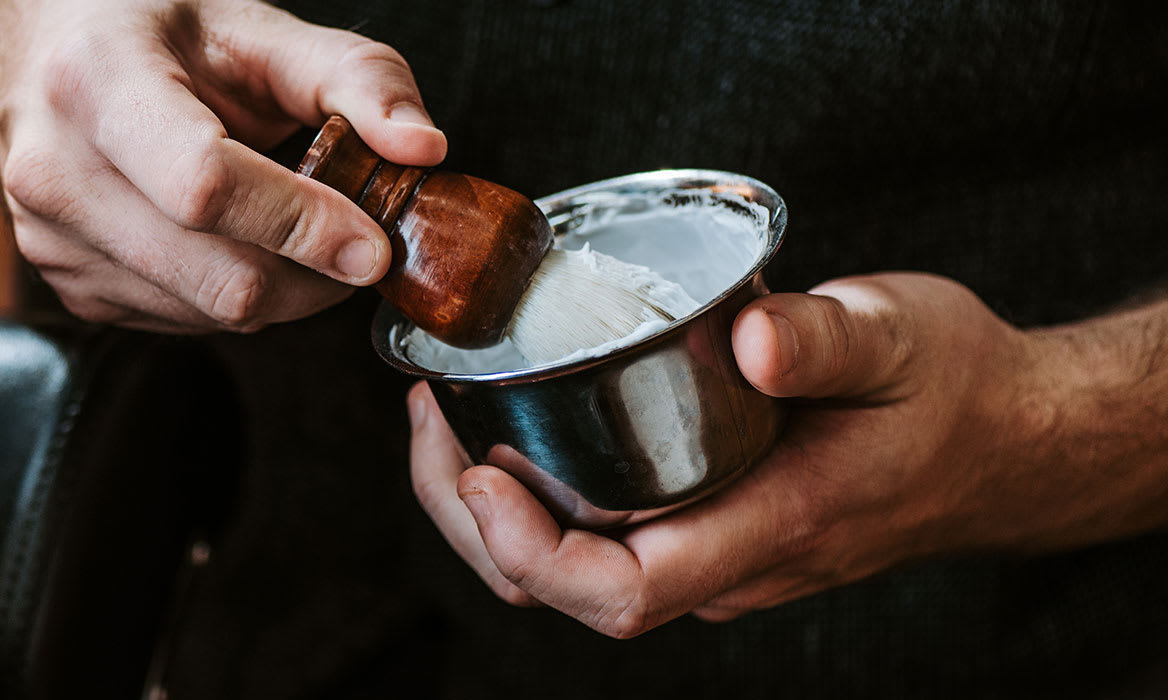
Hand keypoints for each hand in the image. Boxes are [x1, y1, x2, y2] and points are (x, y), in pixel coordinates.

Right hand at [0, 0, 446, 332]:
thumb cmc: (146, 32)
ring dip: (282, 292)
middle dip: (313, 275)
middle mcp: (57, 169)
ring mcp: (53, 239)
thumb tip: (422, 148)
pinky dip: (234, 298)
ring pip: (208, 312)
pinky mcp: (66, 287)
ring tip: (301, 233)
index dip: (300, 223)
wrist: (32, 56)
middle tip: (359, 243)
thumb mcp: (250, 24)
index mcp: (97, 81)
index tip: (372, 243)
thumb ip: (352, 74)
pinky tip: (236, 244)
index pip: (204, 185)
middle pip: (216, 274)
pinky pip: (182, 323)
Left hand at [408, 272, 1148, 637]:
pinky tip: (500, 424)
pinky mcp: (702, 525)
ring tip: (439, 413)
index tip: (475, 469)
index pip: (621, 592)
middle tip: (426, 415)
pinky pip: (593, 538)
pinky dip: (530, 495)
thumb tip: (749, 340)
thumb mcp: (902, 337)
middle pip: (565, 588)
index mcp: (771, 528)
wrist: (1006, 439)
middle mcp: (728, 562)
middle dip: (471, 521)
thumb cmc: (954, 387)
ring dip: (487, 510)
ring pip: (569, 570)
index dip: (529, 553)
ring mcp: (712, 552)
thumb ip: (829, 340)